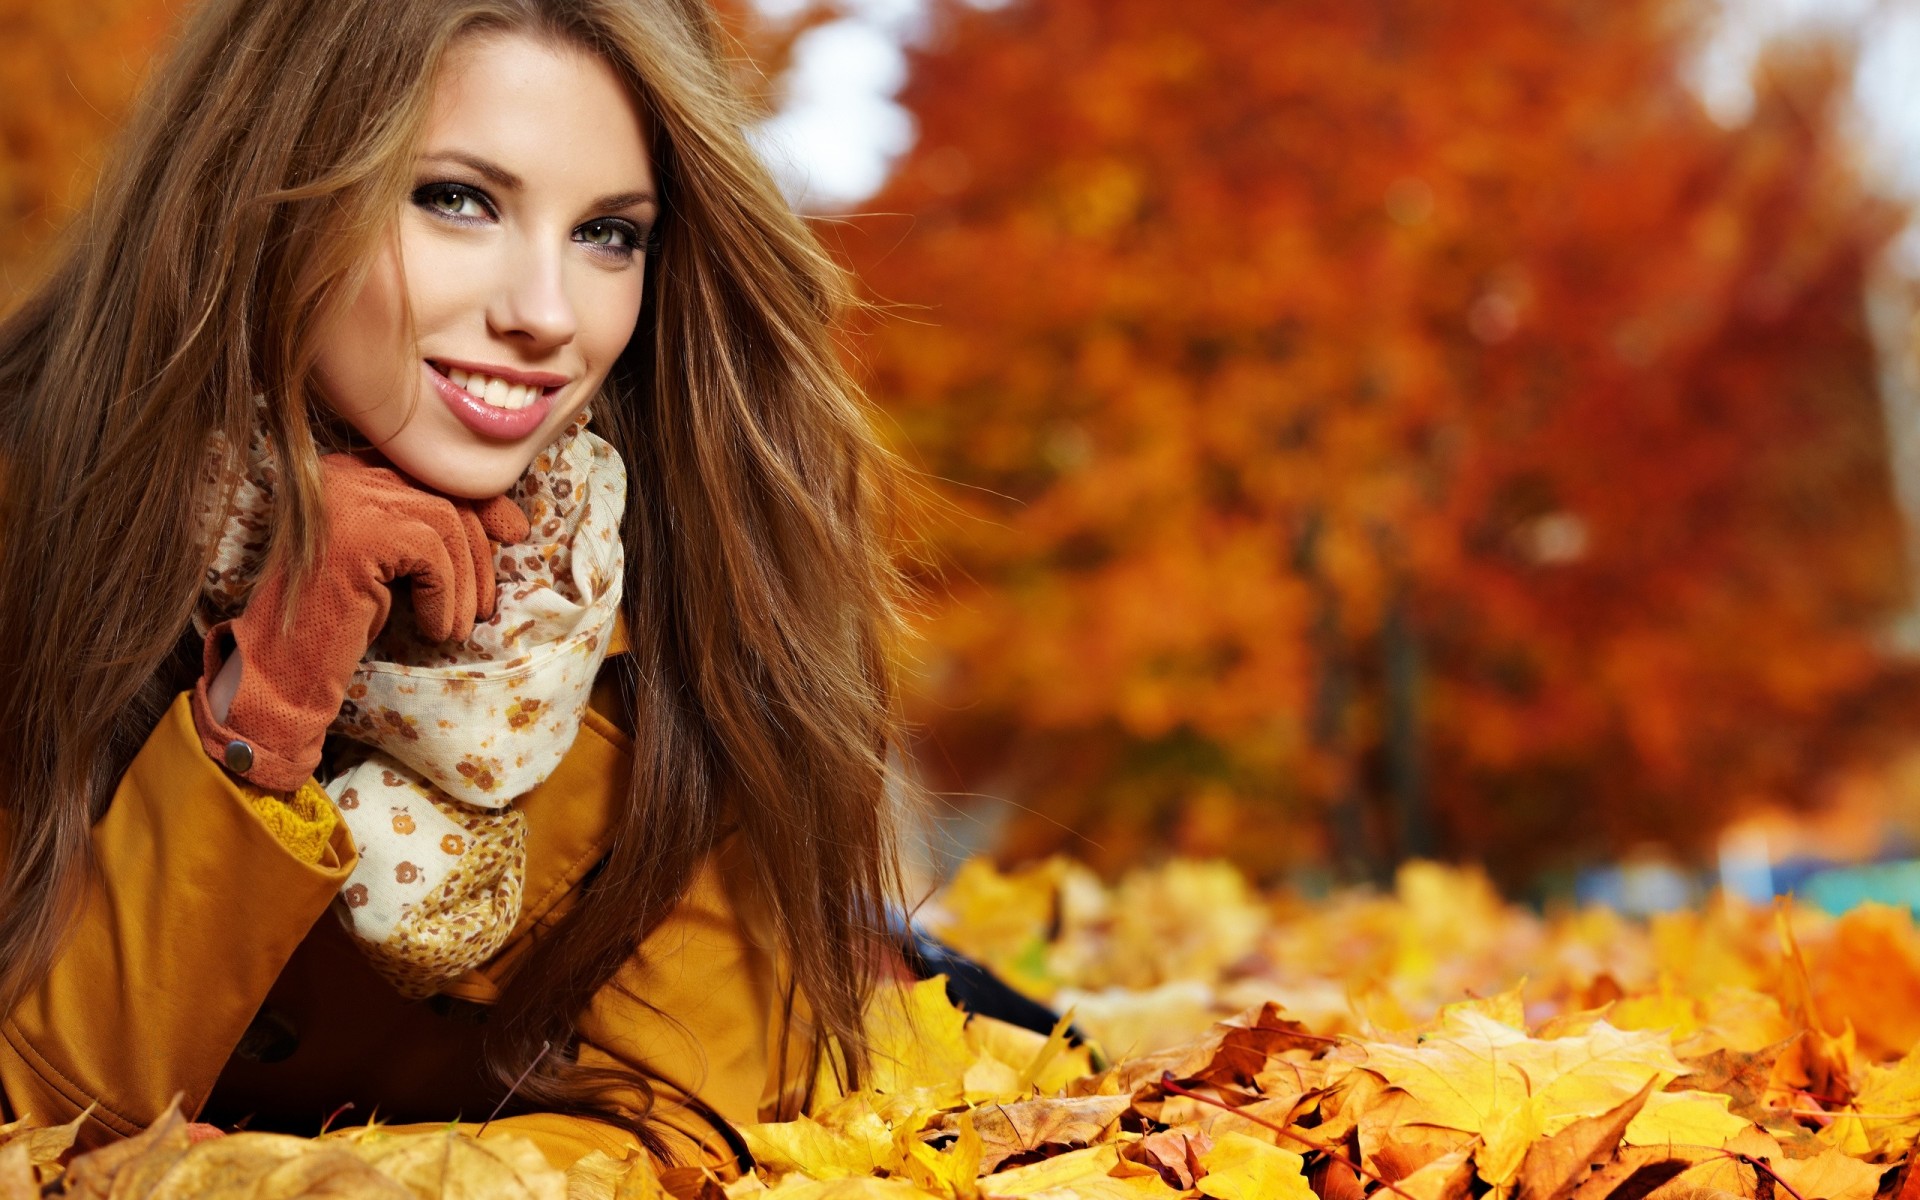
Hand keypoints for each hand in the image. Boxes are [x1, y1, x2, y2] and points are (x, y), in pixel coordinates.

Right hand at [191, 454, 530, 789]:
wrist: (280, 668)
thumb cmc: (338, 619)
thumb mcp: (391, 562)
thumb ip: (426, 527)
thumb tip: (506, 518)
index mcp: (345, 469)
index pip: (430, 470)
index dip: (479, 502)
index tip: (512, 533)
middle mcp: (341, 472)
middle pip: (443, 493)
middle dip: (479, 548)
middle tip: (488, 601)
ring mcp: (347, 498)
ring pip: (445, 523)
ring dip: (466, 583)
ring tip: (458, 626)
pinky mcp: (359, 533)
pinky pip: (433, 556)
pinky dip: (446, 596)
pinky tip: (434, 628)